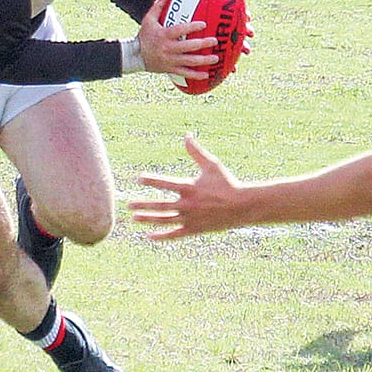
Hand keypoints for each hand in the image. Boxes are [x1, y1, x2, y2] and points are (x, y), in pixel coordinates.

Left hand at [131, 135, 247, 240]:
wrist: (242, 206)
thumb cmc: (227, 183)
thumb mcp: (212, 165)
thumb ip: (196, 152)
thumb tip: (187, 135)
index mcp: (190, 187)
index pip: (165, 183)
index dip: (151, 180)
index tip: (139, 178)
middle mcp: (188, 204)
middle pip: (160, 205)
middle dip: (143, 205)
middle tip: (129, 204)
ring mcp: (190, 218)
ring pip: (164, 220)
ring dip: (148, 220)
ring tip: (134, 218)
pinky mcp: (195, 230)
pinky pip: (175, 234)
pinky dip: (162, 236)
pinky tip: (150, 236)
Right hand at [136, 10, 215, 80]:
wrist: (135, 56)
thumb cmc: (144, 36)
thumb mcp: (148, 20)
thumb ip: (158, 7)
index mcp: (163, 35)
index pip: (179, 30)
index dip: (192, 27)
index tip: (203, 24)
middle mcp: (168, 48)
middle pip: (188, 47)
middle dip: (202, 44)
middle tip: (214, 41)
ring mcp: (170, 60)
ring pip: (189, 62)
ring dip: (203, 61)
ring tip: (215, 58)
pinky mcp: (170, 69)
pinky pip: (185, 73)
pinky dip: (196, 75)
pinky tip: (207, 75)